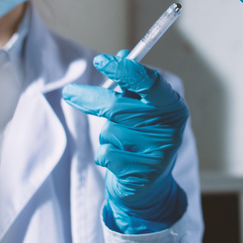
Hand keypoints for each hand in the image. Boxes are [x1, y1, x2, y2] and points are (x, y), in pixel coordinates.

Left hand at [62, 53, 188, 233]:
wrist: (149, 188)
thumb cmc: (142, 141)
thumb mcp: (140, 110)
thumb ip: (131, 84)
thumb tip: (122, 54)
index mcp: (172, 106)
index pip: (149, 82)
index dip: (124, 70)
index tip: (99, 60)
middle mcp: (170, 128)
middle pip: (120, 107)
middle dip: (91, 99)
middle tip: (70, 92)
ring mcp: (159, 153)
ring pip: (111, 131)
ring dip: (106, 136)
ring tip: (119, 145)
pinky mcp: (144, 174)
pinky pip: (107, 154)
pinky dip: (105, 155)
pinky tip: (118, 161)